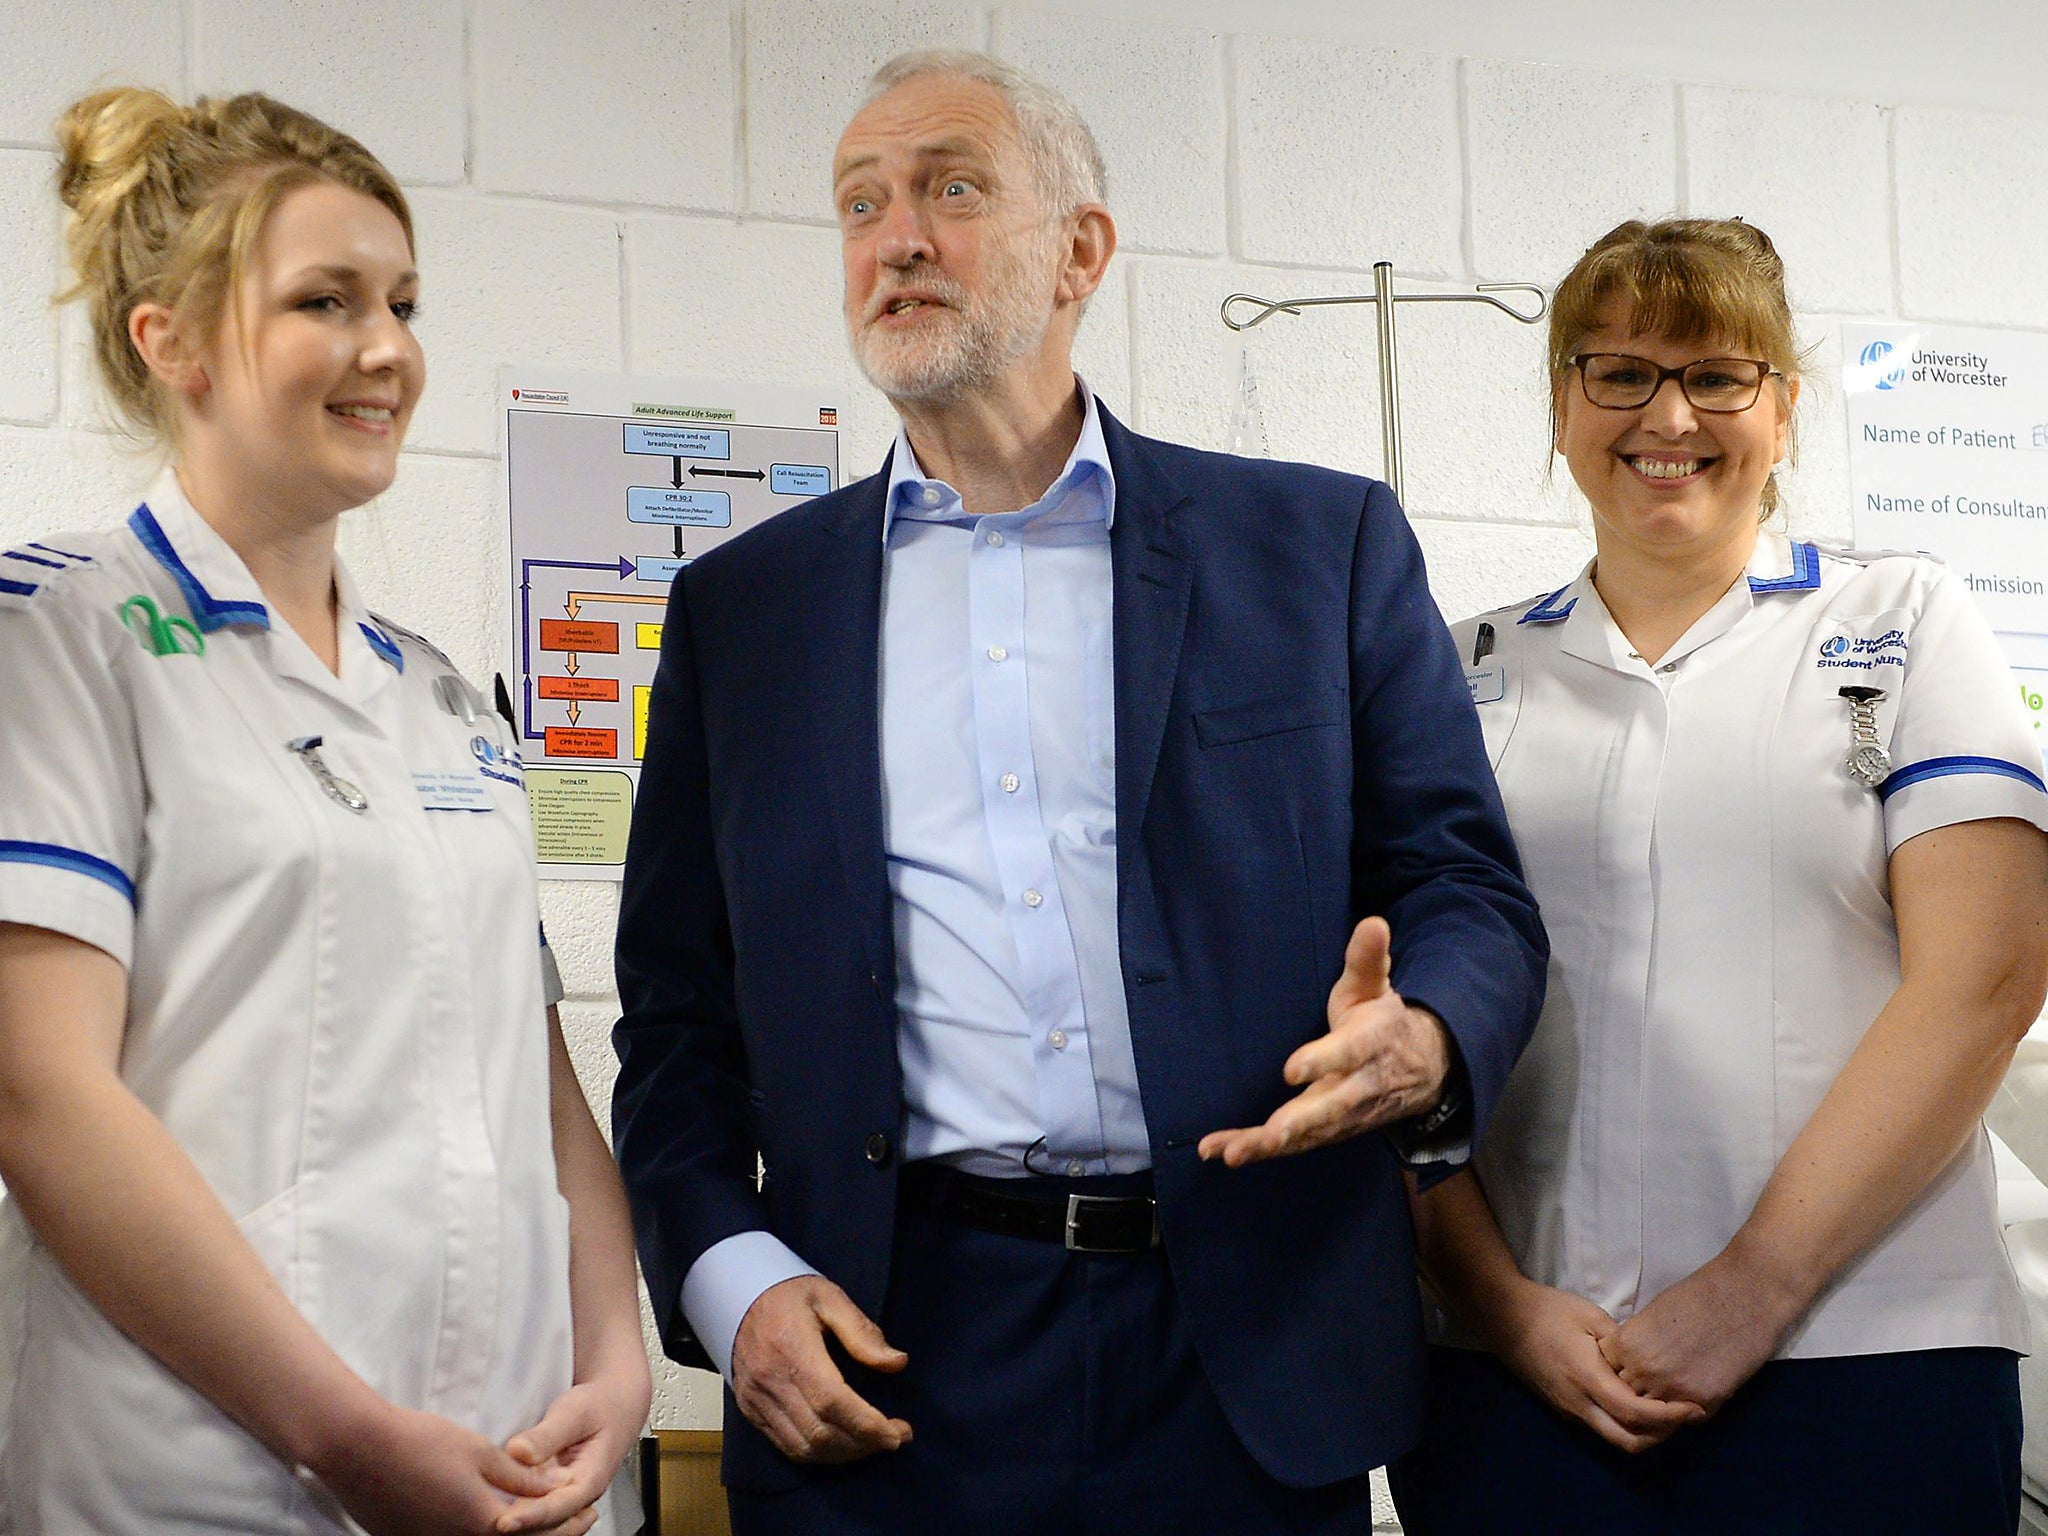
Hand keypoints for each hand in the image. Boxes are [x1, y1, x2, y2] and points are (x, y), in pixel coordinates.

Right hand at [311, 1404, 563, 1535]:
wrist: (360, 1451)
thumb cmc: (422, 1443)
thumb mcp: (481, 1453)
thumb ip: (521, 1477)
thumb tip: (556, 1486)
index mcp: (482, 1524)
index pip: (537, 1533)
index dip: (567, 1524)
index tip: (589, 1512)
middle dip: (550, 1535)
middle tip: (578, 1520)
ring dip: (518, 1534)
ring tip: (541, 1519)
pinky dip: (482, 1533)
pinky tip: (495, 1519)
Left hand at [493, 1367, 653, 1534]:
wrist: (613, 1403)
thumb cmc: (599, 1407)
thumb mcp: (575, 1412)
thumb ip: (548, 1434)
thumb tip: (518, 1452)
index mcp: (590, 1480)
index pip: (560, 1508)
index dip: (531, 1517)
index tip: (503, 1521)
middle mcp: (576, 1496)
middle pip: (547, 1524)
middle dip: (520, 1525)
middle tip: (489, 1521)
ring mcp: (561, 1496)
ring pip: (538, 1521)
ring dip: (516, 1520)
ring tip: (486, 1517)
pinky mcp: (547, 1491)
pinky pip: (530, 1507)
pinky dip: (512, 1509)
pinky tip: (491, 1507)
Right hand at [731, 1275, 911, 1464]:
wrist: (736, 1296)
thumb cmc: (788, 1294)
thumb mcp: (829, 1298)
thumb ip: (862, 1332)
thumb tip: (897, 1363)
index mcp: (792, 1348)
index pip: (832, 1402)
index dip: (868, 1425)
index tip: (898, 1433)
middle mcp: (770, 1381)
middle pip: (820, 1433)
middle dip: (863, 1445)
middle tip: (895, 1438)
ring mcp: (756, 1400)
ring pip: (803, 1447)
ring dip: (844, 1454)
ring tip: (873, 1443)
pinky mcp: (750, 1411)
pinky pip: (786, 1446)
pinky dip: (819, 1454)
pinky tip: (843, 1444)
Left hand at [1199, 917, 1447, 1166]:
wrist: (1422, 1070)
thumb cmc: (1381, 1021)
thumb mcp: (1376, 987)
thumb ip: (1367, 959)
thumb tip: (1373, 922)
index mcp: (1368, 1045)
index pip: (1346, 1054)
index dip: (1321, 1061)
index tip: (1291, 1070)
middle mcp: (1357, 1086)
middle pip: (1329, 1108)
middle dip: (1298, 1123)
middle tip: (1270, 1135)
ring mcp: (1343, 1115)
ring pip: (1308, 1135)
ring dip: (1269, 1145)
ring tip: (1232, 1153)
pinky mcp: (1327, 1131)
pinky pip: (1292, 1145)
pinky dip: (1257, 1150)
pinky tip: (1218, 1152)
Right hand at [1488, 1282, 1703, 1453]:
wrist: (1502, 1317)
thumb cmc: (1547, 1310)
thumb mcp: (1590, 1315)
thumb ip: (1621, 1341)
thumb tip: (1647, 1360)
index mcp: (1587, 1378)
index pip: (1635, 1412)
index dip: (1669, 1416)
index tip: (1694, 1408)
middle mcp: (1578, 1404)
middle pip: (1628, 1442)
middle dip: (1662, 1436)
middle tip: (1684, 1417)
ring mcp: (1568, 1410)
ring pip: (1614, 1439)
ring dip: (1644, 1433)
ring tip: (1666, 1411)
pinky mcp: (1563, 1409)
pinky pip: (1600, 1427)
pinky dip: (1625, 1424)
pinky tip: (1636, 1404)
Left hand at [1600, 1248, 1805, 1413]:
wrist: (1745, 1297)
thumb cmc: (1698, 1296)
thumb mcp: (1652, 1314)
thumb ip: (1636, 1343)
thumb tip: (1629, 1364)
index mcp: (1627, 1344)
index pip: (1604, 1372)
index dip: (1615, 1372)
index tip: (1626, 1370)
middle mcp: (1645, 1371)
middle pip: (1625, 1397)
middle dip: (1634, 1393)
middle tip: (1650, 1386)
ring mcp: (1674, 1390)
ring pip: (1652, 1415)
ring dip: (1659, 1409)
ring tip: (1669, 1396)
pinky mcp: (1705, 1402)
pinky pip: (1684, 1419)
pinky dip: (1685, 1413)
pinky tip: (1692, 1398)